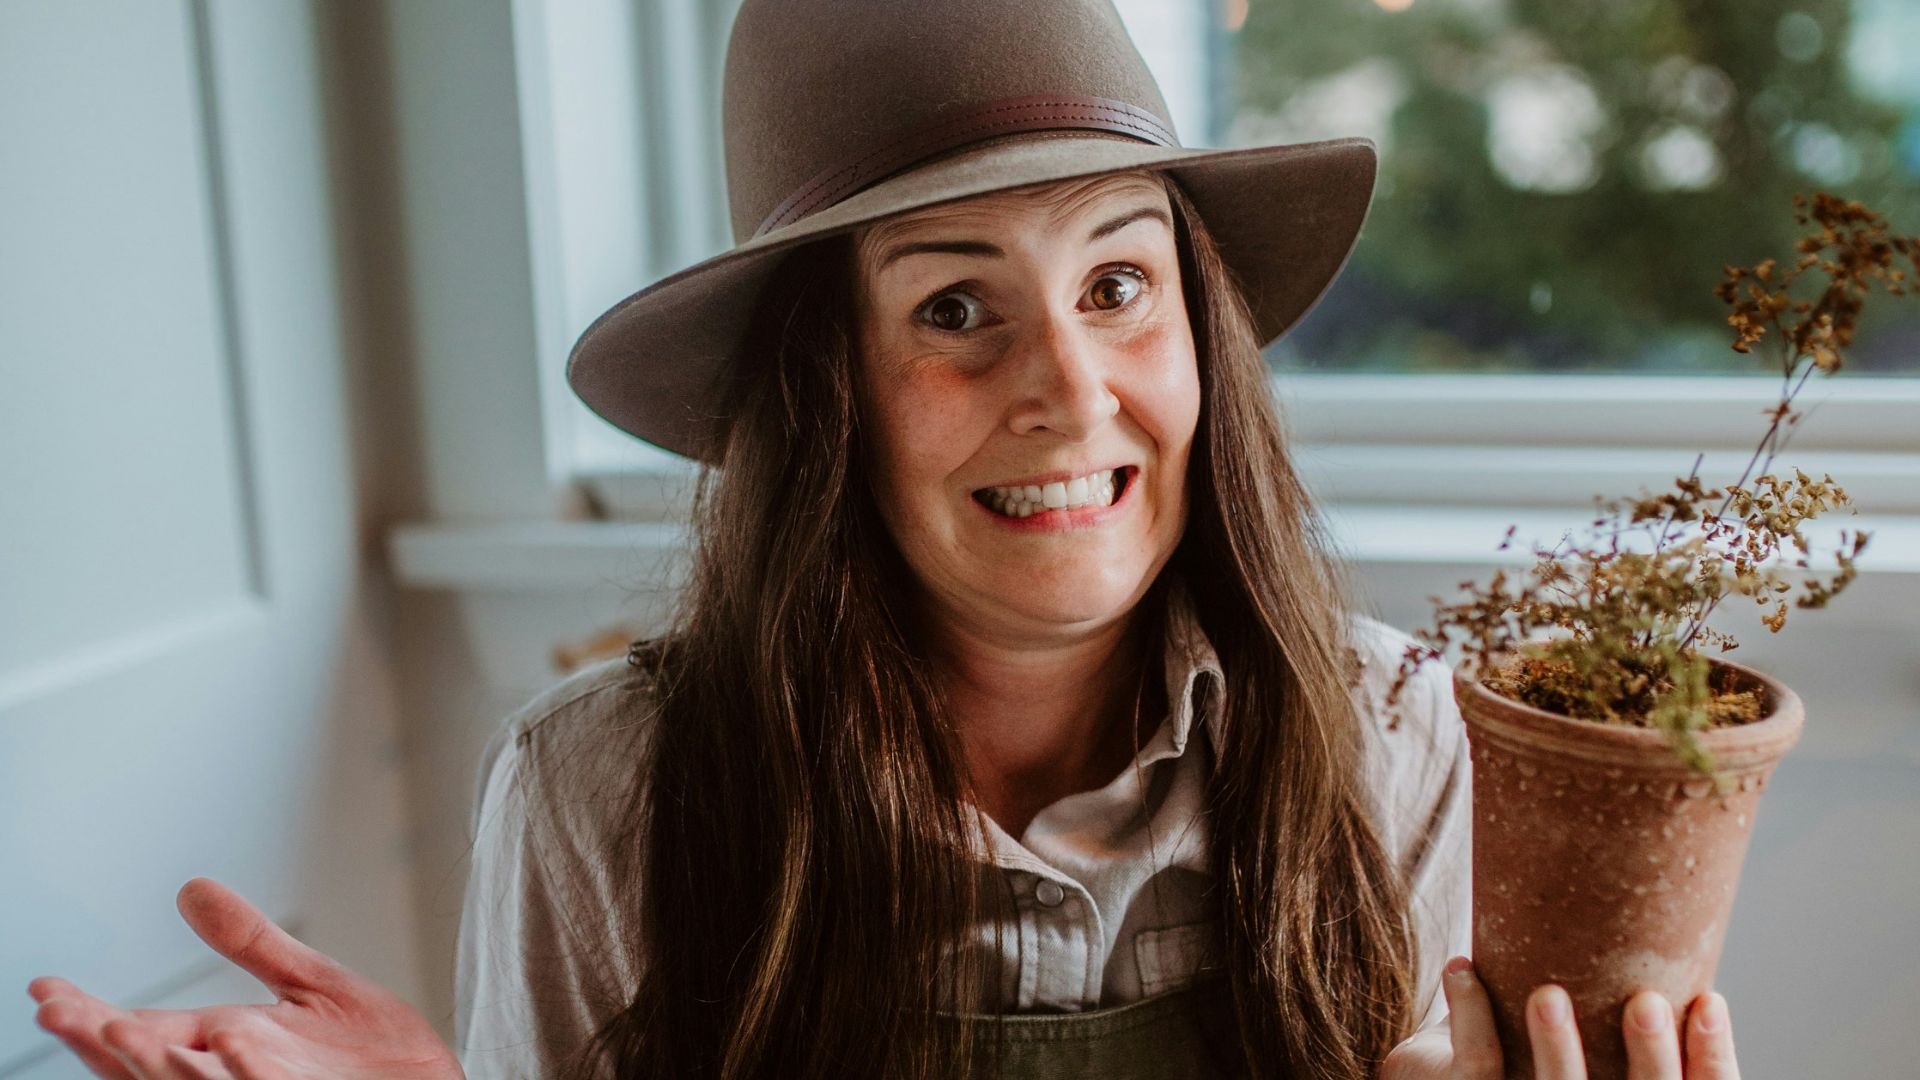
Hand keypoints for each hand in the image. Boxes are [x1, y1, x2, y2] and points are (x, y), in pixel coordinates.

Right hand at [27, 878, 462, 1079]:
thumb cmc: (376, 1059)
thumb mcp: (311, 986)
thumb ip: (252, 942)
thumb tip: (191, 889)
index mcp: (226, 1050)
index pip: (142, 1036)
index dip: (90, 1018)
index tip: (46, 991)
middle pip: (149, 1070)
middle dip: (104, 1045)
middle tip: (66, 1013)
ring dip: (156, 1064)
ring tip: (119, 1029)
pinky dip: (239, 1072)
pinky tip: (222, 1044)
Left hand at [1381, 955, 1740, 1078]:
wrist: (1447, 1064)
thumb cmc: (1530, 1027)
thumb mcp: (1587, 1013)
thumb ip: (1615, 986)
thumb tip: (1659, 896)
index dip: (1711, 1060)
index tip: (1711, 1001)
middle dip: (1649, 1059)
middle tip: (1646, 1002)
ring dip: (1554, 1047)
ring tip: (1548, 995)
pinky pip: (1476, 1065)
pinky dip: (1470, 1013)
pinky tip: (1462, 969)